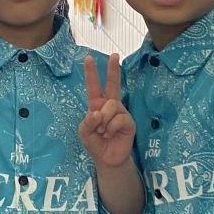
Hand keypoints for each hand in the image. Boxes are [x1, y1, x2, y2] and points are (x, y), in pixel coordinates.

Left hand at [78, 54, 135, 168]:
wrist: (107, 158)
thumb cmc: (95, 142)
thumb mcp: (84, 132)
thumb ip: (88, 122)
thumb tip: (97, 113)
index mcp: (97, 105)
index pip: (93, 86)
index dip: (91, 73)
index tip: (88, 58)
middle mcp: (110, 105)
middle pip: (112, 84)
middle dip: (113, 69)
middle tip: (114, 54)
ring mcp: (120, 112)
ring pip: (111, 105)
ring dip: (104, 120)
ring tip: (103, 131)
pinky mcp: (128, 122)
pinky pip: (119, 118)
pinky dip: (111, 127)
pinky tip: (110, 134)